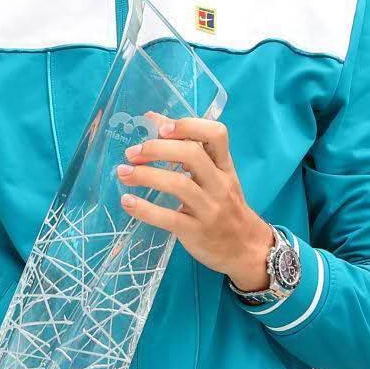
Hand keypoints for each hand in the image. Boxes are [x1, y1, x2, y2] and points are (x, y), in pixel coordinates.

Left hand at [116, 114, 273, 289]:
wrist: (246, 249)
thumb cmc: (225, 205)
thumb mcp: (216, 176)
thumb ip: (189, 149)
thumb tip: (153, 119)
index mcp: (224, 165)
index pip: (216, 134)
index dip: (188, 126)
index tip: (161, 127)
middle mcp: (219, 184)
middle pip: (192, 155)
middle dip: (157, 149)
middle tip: (131, 153)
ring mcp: (209, 209)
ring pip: (179, 185)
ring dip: (146, 175)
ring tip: (123, 173)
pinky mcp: (196, 232)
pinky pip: (169, 218)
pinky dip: (144, 209)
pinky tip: (127, 201)